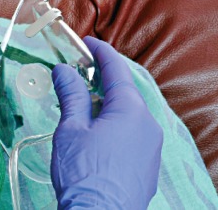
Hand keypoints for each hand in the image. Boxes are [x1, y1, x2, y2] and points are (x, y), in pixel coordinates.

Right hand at [50, 37, 162, 209]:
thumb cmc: (84, 174)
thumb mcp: (71, 128)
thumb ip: (71, 94)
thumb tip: (65, 70)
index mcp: (131, 110)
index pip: (117, 70)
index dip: (101, 52)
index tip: (88, 42)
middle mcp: (148, 125)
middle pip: (124, 92)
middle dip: (101, 80)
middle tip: (79, 73)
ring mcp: (151, 147)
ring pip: (129, 115)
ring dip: (107, 105)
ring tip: (81, 108)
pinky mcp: (147, 166)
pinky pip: (133, 135)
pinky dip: (115, 126)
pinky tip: (95, 136)